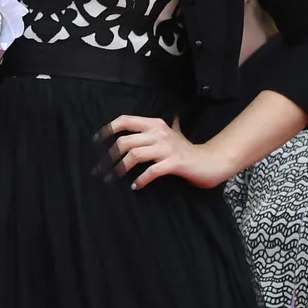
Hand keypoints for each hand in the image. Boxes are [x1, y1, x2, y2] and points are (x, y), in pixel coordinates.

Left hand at [97, 115, 234, 190]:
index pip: (125, 120)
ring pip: (134, 155)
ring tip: (113, 177)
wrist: (210, 162)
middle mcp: (159, 133)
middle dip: (109, 156)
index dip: (108, 129)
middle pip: (125, 141)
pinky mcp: (174, 163)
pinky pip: (151, 171)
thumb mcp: (169, 133)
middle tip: (101, 168)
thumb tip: (130, 127)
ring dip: (120, 168)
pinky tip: (135, 186)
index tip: (96, 141)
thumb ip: (152, 130)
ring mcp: (167, 148)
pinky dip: (141, 180)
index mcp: (155, 124)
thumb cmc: (186, 150)